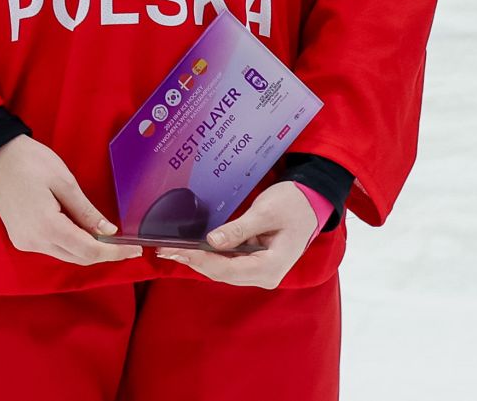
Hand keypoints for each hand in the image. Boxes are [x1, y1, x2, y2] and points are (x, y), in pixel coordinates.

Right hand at [0, 135, 141, 265]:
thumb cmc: (30, 161)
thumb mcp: (64, 181)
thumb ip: (87, 211)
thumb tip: (109, 232)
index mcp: (46, 226)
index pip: (89, 250)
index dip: (114, 252)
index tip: (135, 250)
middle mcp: (33, 241)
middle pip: (78, 258)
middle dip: (104, 253)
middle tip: (126, 245)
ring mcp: (24, 242)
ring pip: (65, 255)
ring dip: (87, 249)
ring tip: (107, 238)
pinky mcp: (20, 238)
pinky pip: (53, 248)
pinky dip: (70, 244)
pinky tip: (81, 232)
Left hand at [158, 181, 318, 288]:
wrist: (311, 201)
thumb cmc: (293, 205)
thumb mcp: (265, 213)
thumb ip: (239, 229)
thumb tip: (212, 241)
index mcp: (271, 267)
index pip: (228, 269)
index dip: (200, 260)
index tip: (178, 250)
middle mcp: (265, 275)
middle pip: (222, 273)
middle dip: (193, 261)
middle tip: (164, 249)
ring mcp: (260, 271)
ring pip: (222, 270)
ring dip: (198, 260)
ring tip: (171, 249)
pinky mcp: (254, 263)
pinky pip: (228, 263)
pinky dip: (208, 256)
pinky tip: (190, 248)